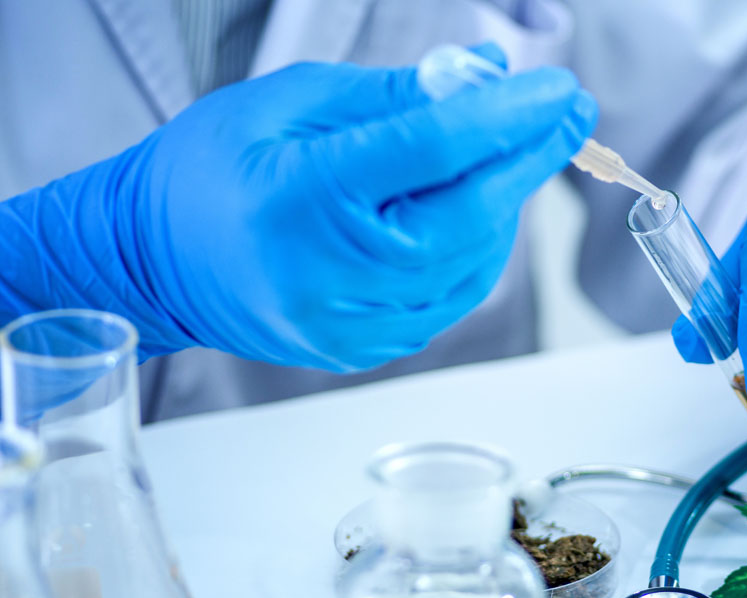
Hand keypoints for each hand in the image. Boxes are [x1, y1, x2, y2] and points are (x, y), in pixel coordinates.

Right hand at [1, 50, 596, 369]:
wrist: (153, 262)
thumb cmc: (208, 171)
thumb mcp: (286, 103)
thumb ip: (389, 94)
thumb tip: (480, 77)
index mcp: (304, 197)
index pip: (433, 151)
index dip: (507, 116)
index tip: (557, 89)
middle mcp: (333, 273)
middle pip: (470, 215)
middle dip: (531, 159)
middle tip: (571, 115)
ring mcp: (350, 323)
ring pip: (471, 263)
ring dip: (506, 204)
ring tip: (514, 154)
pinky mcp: (361, 349)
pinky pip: (449, 298)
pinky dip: (477, 250)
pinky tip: (479, 210)